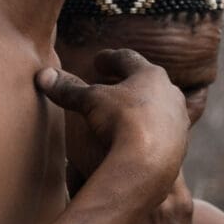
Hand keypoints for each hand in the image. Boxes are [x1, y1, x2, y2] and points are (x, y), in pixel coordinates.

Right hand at [37, 50, 187, 187]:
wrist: (149, 165)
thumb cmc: (121, 122)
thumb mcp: (90, 101)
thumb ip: (69, 88)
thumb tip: (43, 76)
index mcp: (151, 75)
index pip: (128, 59)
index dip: (110, 59)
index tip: (98, 61)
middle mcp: (171, 94)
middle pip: (148, 83)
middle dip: (129, 83)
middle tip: (114, 84)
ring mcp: (179, 121)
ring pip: (159, 109)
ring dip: (142, 109)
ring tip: (126, 115)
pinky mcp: (181, 146)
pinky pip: (163, 135)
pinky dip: (150, 133)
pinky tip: (139, 142)